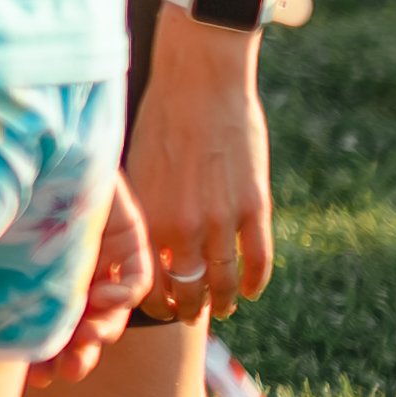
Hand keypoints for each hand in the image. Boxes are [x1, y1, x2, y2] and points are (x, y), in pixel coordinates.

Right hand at [24, 181, 151, 389]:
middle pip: (81, 322)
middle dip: (77, 354)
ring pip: (111, 308)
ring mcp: (99, 251)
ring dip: (101, 333)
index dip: (45, 356)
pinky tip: (103, 301)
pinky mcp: (127, 233)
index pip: (46, 323)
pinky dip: (126, 297)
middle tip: (69, 370)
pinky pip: (136, 277)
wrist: (21, 140)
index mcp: (33, 274)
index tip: (40, 379)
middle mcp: (67, 266)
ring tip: (87, 344)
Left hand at [115, 45, 278, 325]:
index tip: (158, 307)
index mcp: (149, 220)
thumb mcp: (136, 170)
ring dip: (224, 300)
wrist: (199, 83)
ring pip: (225, 281)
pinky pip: (258, 258)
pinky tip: (252, 290)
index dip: (154, 303)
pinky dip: (256, 280)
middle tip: (189, 313)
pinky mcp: (255, 206)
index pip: (150, 284)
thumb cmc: (159, 119)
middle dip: (188, 307)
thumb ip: (142, 212)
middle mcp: (183, 228)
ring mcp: (222, 220)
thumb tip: (139, 246)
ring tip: (222, 307)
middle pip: (189, 290)